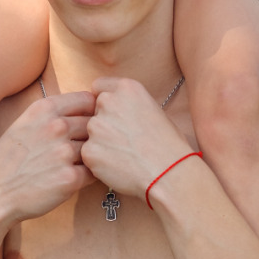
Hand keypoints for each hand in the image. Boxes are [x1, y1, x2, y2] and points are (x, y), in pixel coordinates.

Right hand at [0, 91, 97, 224]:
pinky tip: (70, 180)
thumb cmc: (7, 161)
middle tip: (78, 150)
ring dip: (90, 158)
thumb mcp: (24, 124)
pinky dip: (86, 177)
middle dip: (92, 138)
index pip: (88, 100)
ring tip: (73, 166)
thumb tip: (86, 108)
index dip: (92, 112)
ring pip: (95, 149)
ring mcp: (64, 152)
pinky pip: (93, 173)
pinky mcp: (70, 178)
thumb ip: (52, 115)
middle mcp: (56, 126)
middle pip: (95, 125)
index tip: (89, 123)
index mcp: (44, 109)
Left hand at [82, 78, 193, 195]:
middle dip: (103, 123)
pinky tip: (118, 167)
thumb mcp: (154, 109)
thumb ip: (129, 105)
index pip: (100, 87)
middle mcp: (107, 102)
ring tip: (123, 155)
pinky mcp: (89, 150)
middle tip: (122, 139)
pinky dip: (99, 161)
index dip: (106, 102)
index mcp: (126, 88)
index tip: (113, 114)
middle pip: (94, 111)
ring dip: (100, 143)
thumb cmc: (168, 144)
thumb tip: (118, 111)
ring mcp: (96, 126)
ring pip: (90, 133)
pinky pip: (89, 154)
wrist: (168, 172)